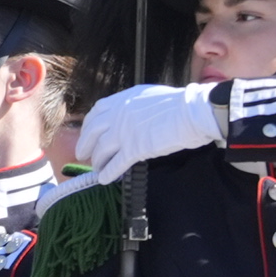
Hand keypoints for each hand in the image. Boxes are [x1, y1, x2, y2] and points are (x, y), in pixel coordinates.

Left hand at [71, 81, 223, 183]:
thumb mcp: (150, 97)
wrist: (193, 112)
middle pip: (92, 132)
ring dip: (97, 161)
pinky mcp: (135, 149)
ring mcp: (124, 132)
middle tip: (82, 155)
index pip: (97, 112)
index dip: (88, 125)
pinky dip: (108, 173)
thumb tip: (133, 115)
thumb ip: (136, 105)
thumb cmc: (180, 103)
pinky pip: (116, 164)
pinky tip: (105, 179)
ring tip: (97, 169)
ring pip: (101, 150)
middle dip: (85, 145)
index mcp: (123, 99)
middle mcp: (118, 115)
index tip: (87, 133)